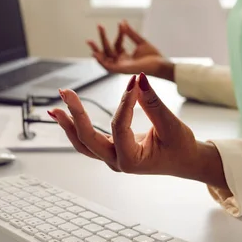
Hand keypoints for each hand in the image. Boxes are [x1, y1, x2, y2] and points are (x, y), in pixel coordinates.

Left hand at [48, 73, 226, 187]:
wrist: (185, 161)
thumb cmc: (181, 147)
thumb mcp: (171, 124)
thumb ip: (153, 102)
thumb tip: (139, 79)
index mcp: (132, 161)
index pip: (119, 127)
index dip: (125, 102)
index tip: (133, 82)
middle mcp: (117, 162)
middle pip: (87, 139)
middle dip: (75, 115)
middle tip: (66, 93)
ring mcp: (111, 157)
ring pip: (82, 143)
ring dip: (68, 124)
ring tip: (55, 108)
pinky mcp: (111, 149)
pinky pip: (88, 140)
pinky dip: (76, 126)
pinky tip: (65, 114)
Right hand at [87, 21, 173, 80]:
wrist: (161, 64)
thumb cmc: (153, 56)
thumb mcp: (140, 41)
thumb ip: (130, 33)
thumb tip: (122, 22)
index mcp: (125, 56)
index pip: (117, 44)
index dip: (118, 34)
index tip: (121, 25)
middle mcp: (121, 62)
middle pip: (108, 50)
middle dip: (102, 39)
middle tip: (98, 25)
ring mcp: (121, 66)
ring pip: (105, 58)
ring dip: (96, 50)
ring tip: (90, 41)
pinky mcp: (122, 70)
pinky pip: (108, 67)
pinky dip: (101, 61)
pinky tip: (95, 54)